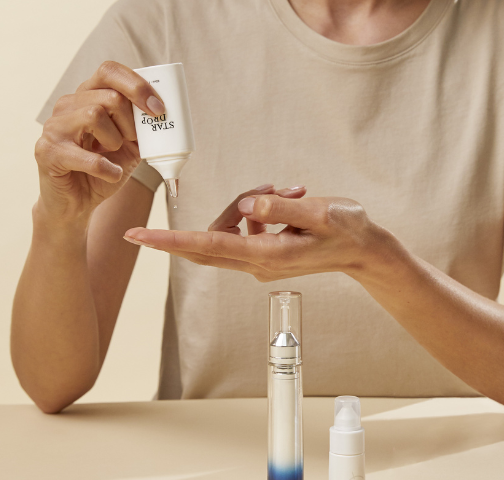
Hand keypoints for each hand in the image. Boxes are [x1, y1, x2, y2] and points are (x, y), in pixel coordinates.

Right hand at [34, 61, 166, 225]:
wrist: (75, 204)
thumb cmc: (101, 171)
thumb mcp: (129, 146)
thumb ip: (141, 126)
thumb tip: (161, 112)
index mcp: (86, 96)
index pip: (109, 71)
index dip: (137, 86)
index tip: (158, 109)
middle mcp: (67, 105)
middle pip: (110, 96)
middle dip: (130, 123)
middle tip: (130, 142)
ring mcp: (54, 126)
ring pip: (95, 114)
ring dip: (115, 140)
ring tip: (112, 156)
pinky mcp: (47, 151)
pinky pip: (88, 155)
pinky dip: (107, 168)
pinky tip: (110, 174)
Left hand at [123, 187, 383, 281]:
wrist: (364, 249)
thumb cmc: (346, 229)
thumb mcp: (321, 213)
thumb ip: (281, 209)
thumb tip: (248, 207)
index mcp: (266, 255)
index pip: (206, 246)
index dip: (170, 241)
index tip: (140, 237)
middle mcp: (256, 263)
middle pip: (206, 242)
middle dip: (192, 228)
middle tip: (196, 213)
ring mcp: (258, 261)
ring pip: (226, 228)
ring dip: (247, 203)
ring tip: (290, 193)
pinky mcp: (263, 252)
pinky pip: (242, 227)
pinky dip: (257, 209)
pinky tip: (287, 200)